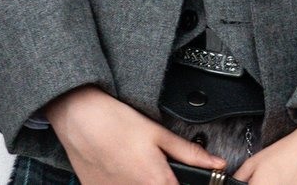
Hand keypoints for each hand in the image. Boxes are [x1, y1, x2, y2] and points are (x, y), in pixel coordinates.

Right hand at [45, 85, 226, 184]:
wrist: (79, 118)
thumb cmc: (116, 123)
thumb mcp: (159, 133)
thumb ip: (190, 153)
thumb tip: (217, 163)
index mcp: (156, 182)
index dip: (183, 184)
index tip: (179, 178)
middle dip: (161, 181)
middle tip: (152, 165)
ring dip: (140, 182)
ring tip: (133, 165)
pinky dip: (122, 182)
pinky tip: (119, 169)